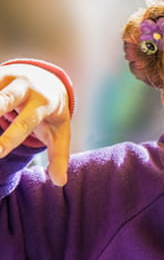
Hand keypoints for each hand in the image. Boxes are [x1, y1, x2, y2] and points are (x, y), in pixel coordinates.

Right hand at [0, 63, 69, 185]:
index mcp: (44, 103)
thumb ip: (59, 157)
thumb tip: (60, 182)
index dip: (10, 138)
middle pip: (4, 100)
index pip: (26, 122)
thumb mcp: (60, 133)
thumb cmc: (52, 115)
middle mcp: (26, 87)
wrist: (49, 81)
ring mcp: (8, 77)